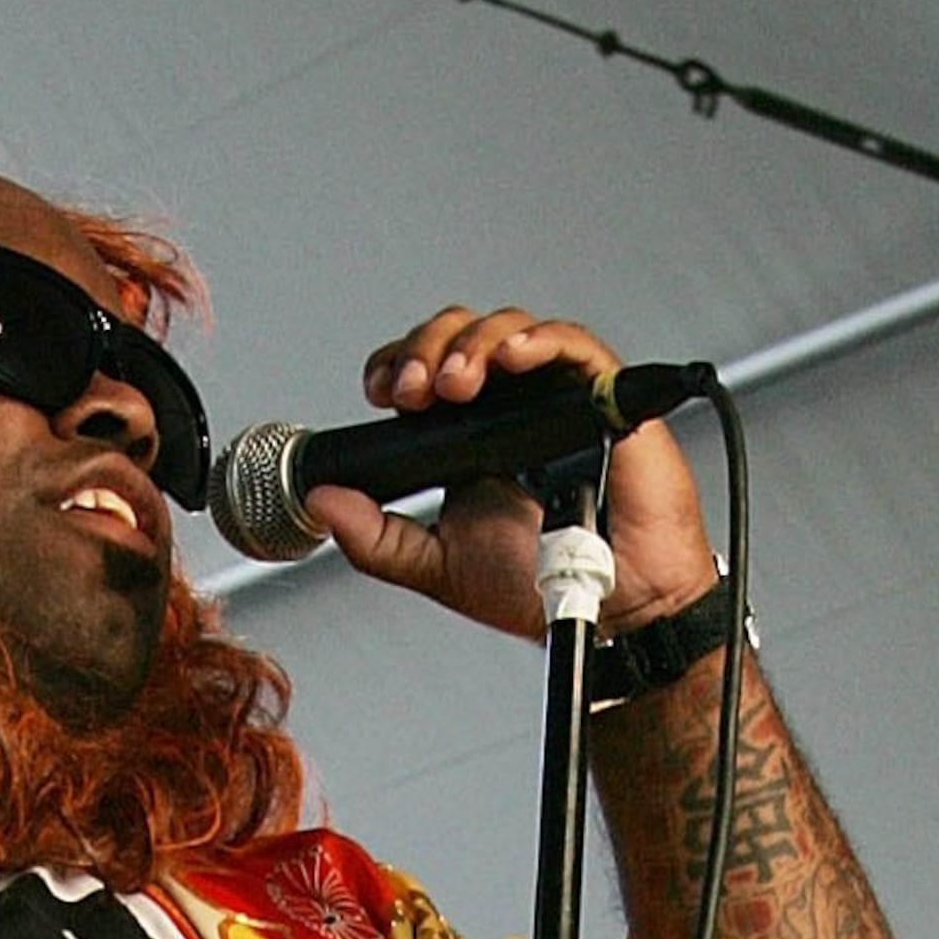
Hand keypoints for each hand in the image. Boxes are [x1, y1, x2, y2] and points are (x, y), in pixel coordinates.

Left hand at [304, 304, 719, 644]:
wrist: (616, 609)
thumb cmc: (545, 583)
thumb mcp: (441, 565)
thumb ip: (379, 540)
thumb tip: (323, 503)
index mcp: (469, 436)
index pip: (424, 369)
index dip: (397, 364)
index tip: (381, 393)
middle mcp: (509, 406)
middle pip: (460, 335)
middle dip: (428, 350)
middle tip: (416, 390)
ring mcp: (553, 395)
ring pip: (507, 329)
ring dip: (473, 344)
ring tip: (456, 382)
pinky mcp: (601, 394)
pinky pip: (571, 345)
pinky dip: (539, 342)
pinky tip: (511, 360)